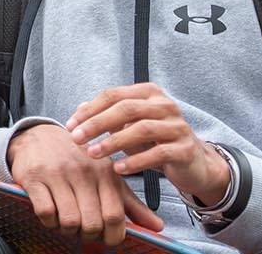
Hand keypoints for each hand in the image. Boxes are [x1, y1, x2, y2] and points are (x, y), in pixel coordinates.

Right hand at [7, 123, 164, 245]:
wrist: (40, 135)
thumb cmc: (78, 162)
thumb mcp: (107, 178)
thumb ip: (131, 204)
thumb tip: (157, 227)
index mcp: (105, 174)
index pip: (115, 216)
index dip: (112, 236)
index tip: (106, 238)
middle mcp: (83, 173)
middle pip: (92, 223)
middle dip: (88, 235)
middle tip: (83, 231)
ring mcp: (58, 175)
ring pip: (69, 221)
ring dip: (67, 230)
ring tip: (67, 222)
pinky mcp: (35, 178)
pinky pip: (45, 212)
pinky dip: (49, 221)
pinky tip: (51, 214)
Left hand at [65, 83, 230, 204]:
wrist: (193, 163)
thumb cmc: (155, 141)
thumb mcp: (129, 126)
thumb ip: (107, 116)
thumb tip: (79, 108)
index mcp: (149, 93)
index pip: (114, 95)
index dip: (90, 110)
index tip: (69, 126)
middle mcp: (165, 104)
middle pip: (126, 109)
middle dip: (97, 124)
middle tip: (76, 139)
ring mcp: (177, 126)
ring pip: (142, 129)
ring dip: (113, 142)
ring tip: (92, 154)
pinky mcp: (185, 148)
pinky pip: (158, 153)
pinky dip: (135, 161)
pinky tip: (118, 169)